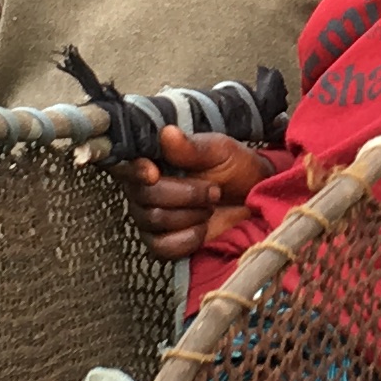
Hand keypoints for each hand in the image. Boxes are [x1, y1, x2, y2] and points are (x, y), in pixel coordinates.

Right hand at [122, 124, 269, 262]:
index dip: (135, 171)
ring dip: (191, 215)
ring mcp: (152, 219)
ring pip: (154, 220)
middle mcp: (145, 190)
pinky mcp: (163, 244)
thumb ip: (192, 147)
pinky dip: (188, 238)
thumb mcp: (219, 151)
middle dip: (186, 195)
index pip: (126, 167)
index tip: (153, 173)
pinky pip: (162, 247)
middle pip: (145, 196)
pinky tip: (203, 228)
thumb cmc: (235, 169)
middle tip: (213, 191)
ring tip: (210, 207)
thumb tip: (167, 133)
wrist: (254, 200)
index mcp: (154, 161)